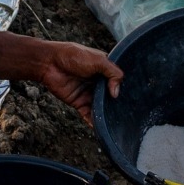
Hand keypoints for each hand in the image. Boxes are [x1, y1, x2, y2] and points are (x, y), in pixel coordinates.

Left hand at [0, 29, 122, 123]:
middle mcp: (98, 83)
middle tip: (127, 115)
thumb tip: (116, 93)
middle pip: (110, 97)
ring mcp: (89, 93)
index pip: (117, 81)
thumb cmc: (73, 56)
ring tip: (115, 124)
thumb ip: (112, 73)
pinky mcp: (79, 103)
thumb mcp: (98, 60)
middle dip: (116, 105)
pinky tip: (101, 128)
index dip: (123, 89)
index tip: (133, 99)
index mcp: (104, 70)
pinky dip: (94, 122)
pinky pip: (89, 114)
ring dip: (106, 115)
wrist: (49, 63)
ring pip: (101, 107)